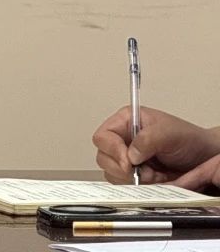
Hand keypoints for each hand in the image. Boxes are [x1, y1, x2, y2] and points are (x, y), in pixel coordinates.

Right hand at [93, 106, 219, 184]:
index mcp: (127, 122)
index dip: (113, 150)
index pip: (103, 136)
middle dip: (124, 169)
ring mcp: (127, 158)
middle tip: (145, 171)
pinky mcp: (133, 175)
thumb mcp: (170, 133)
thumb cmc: (190, 140)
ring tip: (154, 174)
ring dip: (133, 179)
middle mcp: (123, 139)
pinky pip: (123, 184)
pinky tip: (154, 180)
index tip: (129, 162)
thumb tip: (130, 154)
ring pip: (111, 173)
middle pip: (103, 157)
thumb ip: (147, 139)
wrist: (205, 159)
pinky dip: (138, 186)